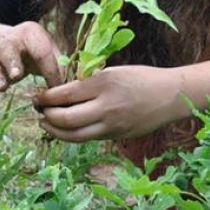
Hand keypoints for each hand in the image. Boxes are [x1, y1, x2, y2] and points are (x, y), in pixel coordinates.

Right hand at [0, 21, 63, 103]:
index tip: (57, 88)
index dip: (50, 71)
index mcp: (30, 32)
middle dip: (11, 62)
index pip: (41, 51)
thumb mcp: (52, 53)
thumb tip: (72, 87)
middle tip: (16, 76)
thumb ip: (61, 66)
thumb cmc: (38, 52)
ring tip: (2, 88)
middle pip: (6, 47)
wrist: (13, 45)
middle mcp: (8, 39)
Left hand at [34, 64, 186, 142]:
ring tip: (46, 123)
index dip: (46, 97)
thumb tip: (62, 93)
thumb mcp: (114, 71)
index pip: (65, 94)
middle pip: (65, 118)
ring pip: (74, 135)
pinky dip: (72, 134)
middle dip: (46, 116)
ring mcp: (112, 124)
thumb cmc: (142, 78)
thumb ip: (89, 83)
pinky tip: (66, 129)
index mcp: (105, 83)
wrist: (171, 96)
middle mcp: (107, 106)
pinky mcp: (117, 136)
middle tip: (40, 110)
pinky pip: (88, 138)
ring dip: (55, 131)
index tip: (38, 96)